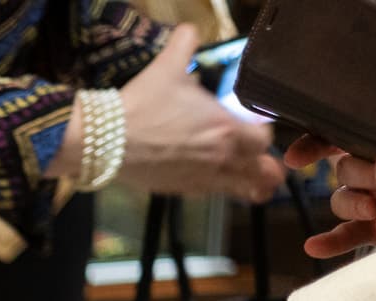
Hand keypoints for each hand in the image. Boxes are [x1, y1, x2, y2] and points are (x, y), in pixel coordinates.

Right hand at [101, 25, 284, 201]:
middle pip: (260, 171)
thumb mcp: (168, 66)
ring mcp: (200, 178)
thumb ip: (185, 44)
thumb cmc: (142, 104)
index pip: (263, 138)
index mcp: (224, 128)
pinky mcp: (180, 190)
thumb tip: (189, 30)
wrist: (109, 141)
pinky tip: (221, 186)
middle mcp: (219, 157)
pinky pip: (212, 195)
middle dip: (265, 166)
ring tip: (260, 189)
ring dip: (252, 187)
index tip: (255, 128)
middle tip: (266, 163)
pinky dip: (221, 190)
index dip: (263, 133)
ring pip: (241, 190)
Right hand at [285, 137, 375, 257]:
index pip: (354, 137)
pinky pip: (352, 235)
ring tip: (373, 210)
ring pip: (345, 200)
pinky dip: (332, 241)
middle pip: (346, 169)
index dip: (323, 142)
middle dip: (354, 175)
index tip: (301, 156)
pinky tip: (315, 246)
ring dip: (350, 204)